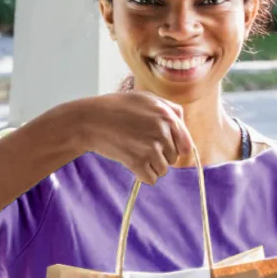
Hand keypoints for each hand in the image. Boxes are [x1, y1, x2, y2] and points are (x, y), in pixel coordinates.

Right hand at [76, 91, 193, 184]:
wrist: (90, 120)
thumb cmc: (116, 108)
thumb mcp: (146, 98)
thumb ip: (169, 109)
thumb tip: (184, 127)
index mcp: (167, 116)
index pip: (186, 145)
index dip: (175, 149)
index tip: (162, 148)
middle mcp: (162, 131)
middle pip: (173, 158)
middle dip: (160, 156)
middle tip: (140, 147)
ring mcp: (151, 148)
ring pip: (162, 170)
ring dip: (150, 166)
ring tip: (134, 153)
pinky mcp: (138, 162)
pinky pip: (150, 179)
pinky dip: (142, 175)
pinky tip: (131, 163)